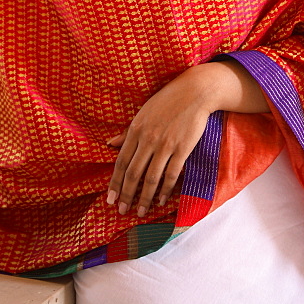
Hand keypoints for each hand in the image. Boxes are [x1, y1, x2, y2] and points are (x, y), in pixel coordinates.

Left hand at [105, 60, 268, 217]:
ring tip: (141, 212)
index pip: (121, 162)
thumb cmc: (167, 101)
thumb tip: (109, 143)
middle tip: (122, 211)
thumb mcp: (143, 113)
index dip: (114, 182)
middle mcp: (148, 138)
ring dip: (145, 198)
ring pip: (151, 177)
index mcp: (136, 129)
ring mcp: (165, 144)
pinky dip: (165, 190)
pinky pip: (171, 174)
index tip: (110, 199)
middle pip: (133, 173)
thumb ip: (127, 131)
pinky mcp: (182, 148)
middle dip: (126, 195)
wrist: (194, 91)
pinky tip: (161, 200)